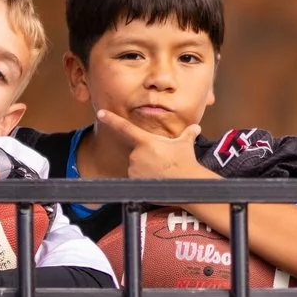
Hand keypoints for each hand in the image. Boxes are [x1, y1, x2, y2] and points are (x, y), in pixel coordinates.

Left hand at [92, 108, 215, 185]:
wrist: (186, 183)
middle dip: (147, 155)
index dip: (111, 119)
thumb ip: (188, 134)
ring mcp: (134, 168)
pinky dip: (144, 177)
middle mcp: (137, 154)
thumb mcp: (186, 144)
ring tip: (161, 170)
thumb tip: (195, 127)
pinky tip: (156, 178)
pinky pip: (135, 177)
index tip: (101, 113)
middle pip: (137, 151)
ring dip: (146, 166)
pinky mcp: (134, 181)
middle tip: (163, 161)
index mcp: (147, 141)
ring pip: (136, 164)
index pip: (125, 127)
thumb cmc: (186, 163)